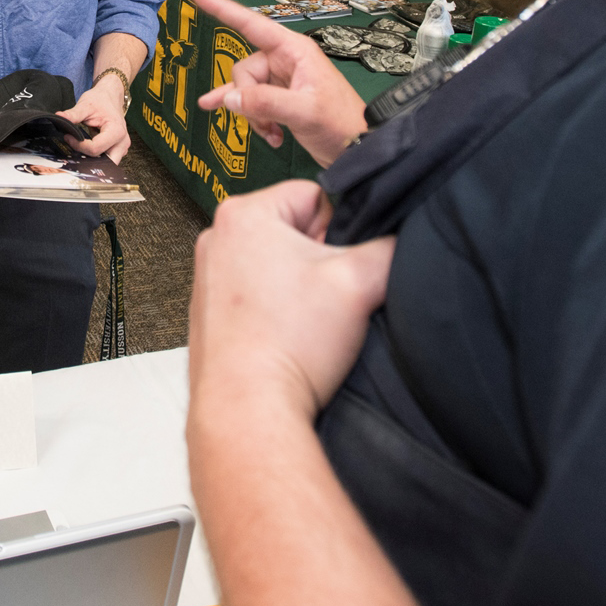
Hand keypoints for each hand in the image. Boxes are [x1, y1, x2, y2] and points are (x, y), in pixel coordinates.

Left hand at [64, 75, 132, 162]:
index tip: (68, 136)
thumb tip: (59, 117)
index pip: (95, 149)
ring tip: (80, 147)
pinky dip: (97, 157)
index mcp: (116, 132)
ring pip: (108, 164)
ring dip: (93, 160)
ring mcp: (122, 147)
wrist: (110, 95)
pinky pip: (107, 159)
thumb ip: (73, 114)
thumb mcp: (85, 105)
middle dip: (89, 160)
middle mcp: (122, 142)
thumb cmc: (100, 99)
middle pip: (106, 163)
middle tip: (75, 147)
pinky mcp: (118, 148)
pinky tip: (86, 148)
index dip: (78, 145)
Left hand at [190, 179, 395, 424]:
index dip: (341, 230)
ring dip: (300, 289)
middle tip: (327, 299)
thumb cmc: (291, 343)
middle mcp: (215, 239)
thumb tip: (399, 241)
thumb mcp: (360, 281)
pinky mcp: (209, 315)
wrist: (249, 410)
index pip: (314, 196)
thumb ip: (389, 247)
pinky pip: (256, 297)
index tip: (340, 266)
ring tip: (307, 323)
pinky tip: (287, 339)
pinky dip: (276, 313)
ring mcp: (207, 279)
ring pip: (276, 266)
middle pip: (294, 231)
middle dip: (320, 260)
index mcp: (242, 214)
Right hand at [191, 0, 368, 166]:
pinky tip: (267, 136)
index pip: (251, 24)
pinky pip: (253, 103)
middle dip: (247, 98)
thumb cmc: (340, 123)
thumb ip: (265, 103)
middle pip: (244, 69)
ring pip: (246, 90)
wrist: (357, 148)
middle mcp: (285, 60)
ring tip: (270, 133)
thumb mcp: (304, 112)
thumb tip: (230, 98)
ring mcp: (282, 80)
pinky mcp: (280, 99)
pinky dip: (255, 120)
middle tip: (266, 120)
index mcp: (294, 51)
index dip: (223, 9)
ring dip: (253, 115)